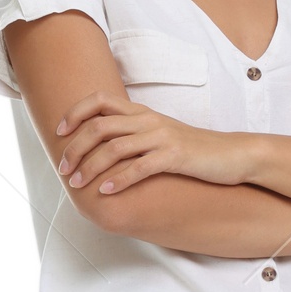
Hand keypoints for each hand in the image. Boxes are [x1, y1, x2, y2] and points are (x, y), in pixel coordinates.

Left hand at [54, 93, 250, 194]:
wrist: (230, 155)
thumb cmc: (191, 150)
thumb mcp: (157, 136)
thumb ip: (131, 136)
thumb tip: (99, 148)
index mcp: (141, 112)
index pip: (100, 99)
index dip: (75, 113)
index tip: (60, 132)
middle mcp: (148, 120)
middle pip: (100, 126)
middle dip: (75, 148)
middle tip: (63, 169)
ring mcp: (162, 136)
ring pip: (115, 147)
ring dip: (91, 166)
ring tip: (77, 183)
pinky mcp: (175, 156)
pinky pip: (140, 166)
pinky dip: (119, 180)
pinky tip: (106, 191)